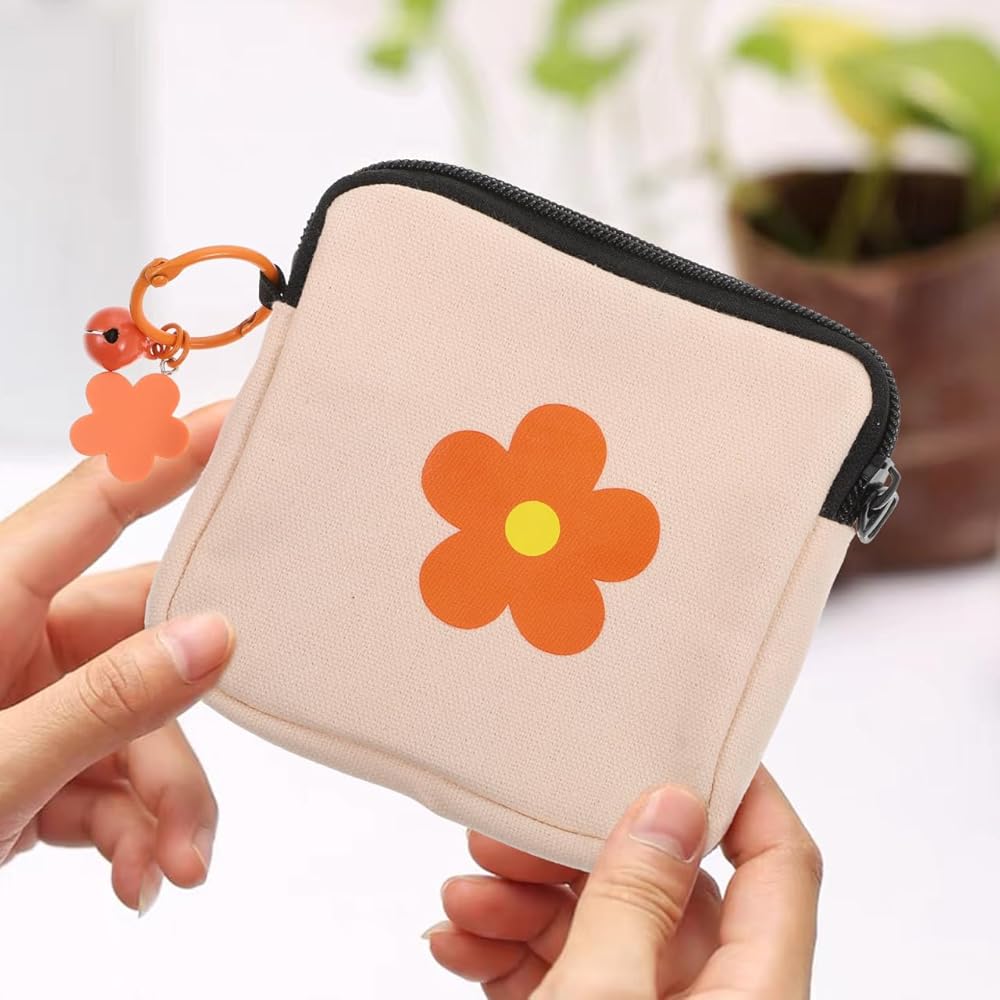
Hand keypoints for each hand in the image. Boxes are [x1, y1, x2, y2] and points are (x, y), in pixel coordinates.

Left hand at [0, 402, 234, 913]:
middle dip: (186, 723)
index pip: (98, 501)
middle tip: (208, 782)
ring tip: (168, 866)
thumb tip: (211, 640)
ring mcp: (35, 695)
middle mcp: (18, 634)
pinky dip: (137, 827)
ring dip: (167, 800)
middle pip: (149, 637)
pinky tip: (136, 874)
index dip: (174, 453)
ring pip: (146, 721)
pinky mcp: (46, 753)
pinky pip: (120, 773)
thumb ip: (104, 703)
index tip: (240, 418)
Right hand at [425, 767, 820, 998]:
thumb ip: (636, 902)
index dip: (744, 790)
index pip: (781, 863)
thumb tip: (669, 804)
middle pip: (667, 893)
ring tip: (462, 897)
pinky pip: (566, 979)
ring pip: (604, 932)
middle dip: (578, 851)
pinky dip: (511, 954)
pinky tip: (457, 942)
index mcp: (753, 999)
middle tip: (509, 830)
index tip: (682, 737)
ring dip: (527, 904)